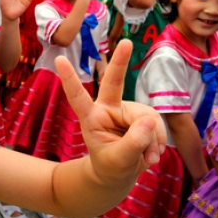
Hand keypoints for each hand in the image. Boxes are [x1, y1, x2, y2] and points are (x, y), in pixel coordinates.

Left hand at [55, 40, 166, 185]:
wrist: (119, 174)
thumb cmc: (111, 167)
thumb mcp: (118, 161)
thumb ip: (132, 143)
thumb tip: (150, 122)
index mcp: (91, 117)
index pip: (77, 96)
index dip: (70, 79)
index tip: (59, 59)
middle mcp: (108, 108)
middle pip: (115, 82)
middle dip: (120, 61)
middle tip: (125, 42)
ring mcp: (126, 111)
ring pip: (148, 117)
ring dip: (152, 140)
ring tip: (147, 158)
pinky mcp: (142, 116)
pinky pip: (157, 125)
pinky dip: (159, 142)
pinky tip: (151, 154)